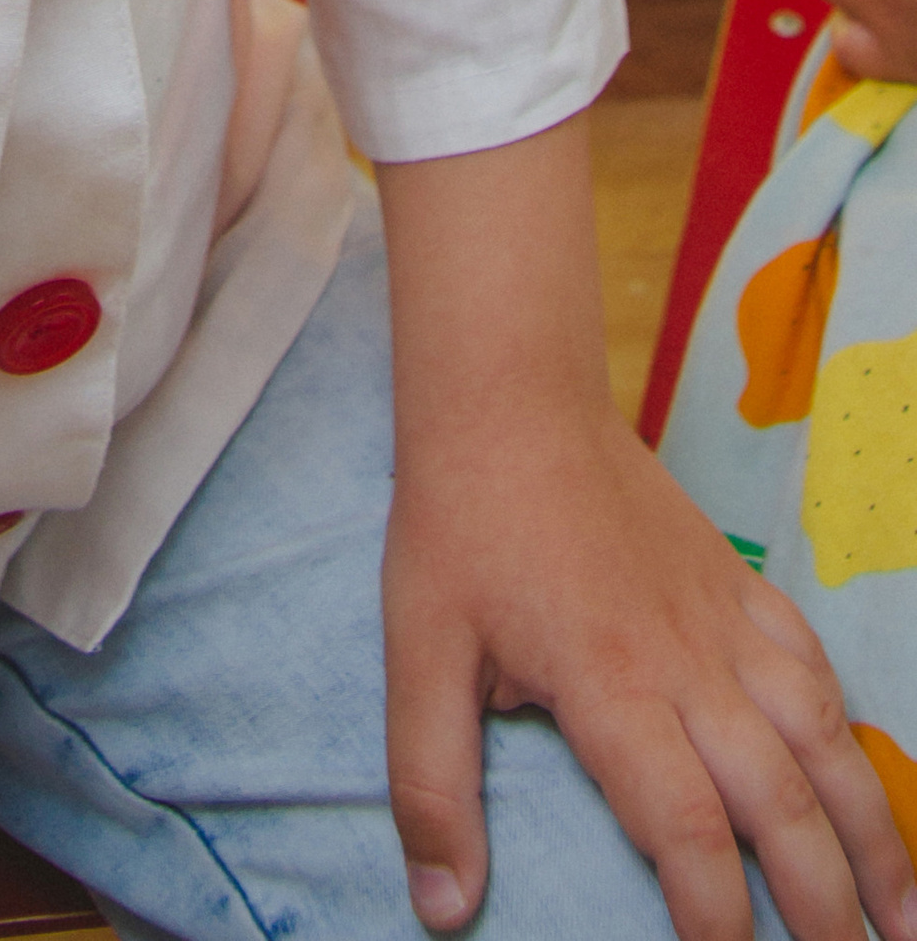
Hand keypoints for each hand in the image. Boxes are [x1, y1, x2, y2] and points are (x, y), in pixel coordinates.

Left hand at [378, 118, 916, 939]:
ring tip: (902, 918)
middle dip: (822, 904)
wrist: (509, 398)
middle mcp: (688, 663)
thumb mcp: (418, 651)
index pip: (687, 830)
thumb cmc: (459, 525)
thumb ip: (431, 785)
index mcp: (610, 688)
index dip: (715, 918)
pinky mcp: (738, 584)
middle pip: (779, 803)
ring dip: (870, 831)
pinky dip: (849, 732)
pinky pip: (814, 666)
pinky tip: (859, 779)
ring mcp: (725, 620)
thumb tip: (444, 908)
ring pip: (823, 739)